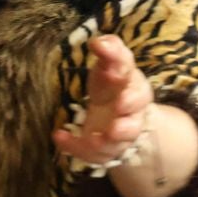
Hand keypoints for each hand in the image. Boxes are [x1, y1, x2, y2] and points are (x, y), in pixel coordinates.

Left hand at [52, 36, 151, 167]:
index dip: (132, 94)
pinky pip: (93, 155)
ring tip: (92, 137)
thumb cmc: (111, 84)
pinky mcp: (104, 151)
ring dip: (104, 143)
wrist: (115, 113)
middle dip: (125, 127)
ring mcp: (118, 138)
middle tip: (114, 124)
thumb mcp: (110, 65)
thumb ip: (110, 51)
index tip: (113, 81)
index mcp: (135, 91)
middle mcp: (131, 117)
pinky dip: (76, 147)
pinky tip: (59, 136)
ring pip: (115, 146)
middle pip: (134, 125)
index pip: (139, 91)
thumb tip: (100, 41)